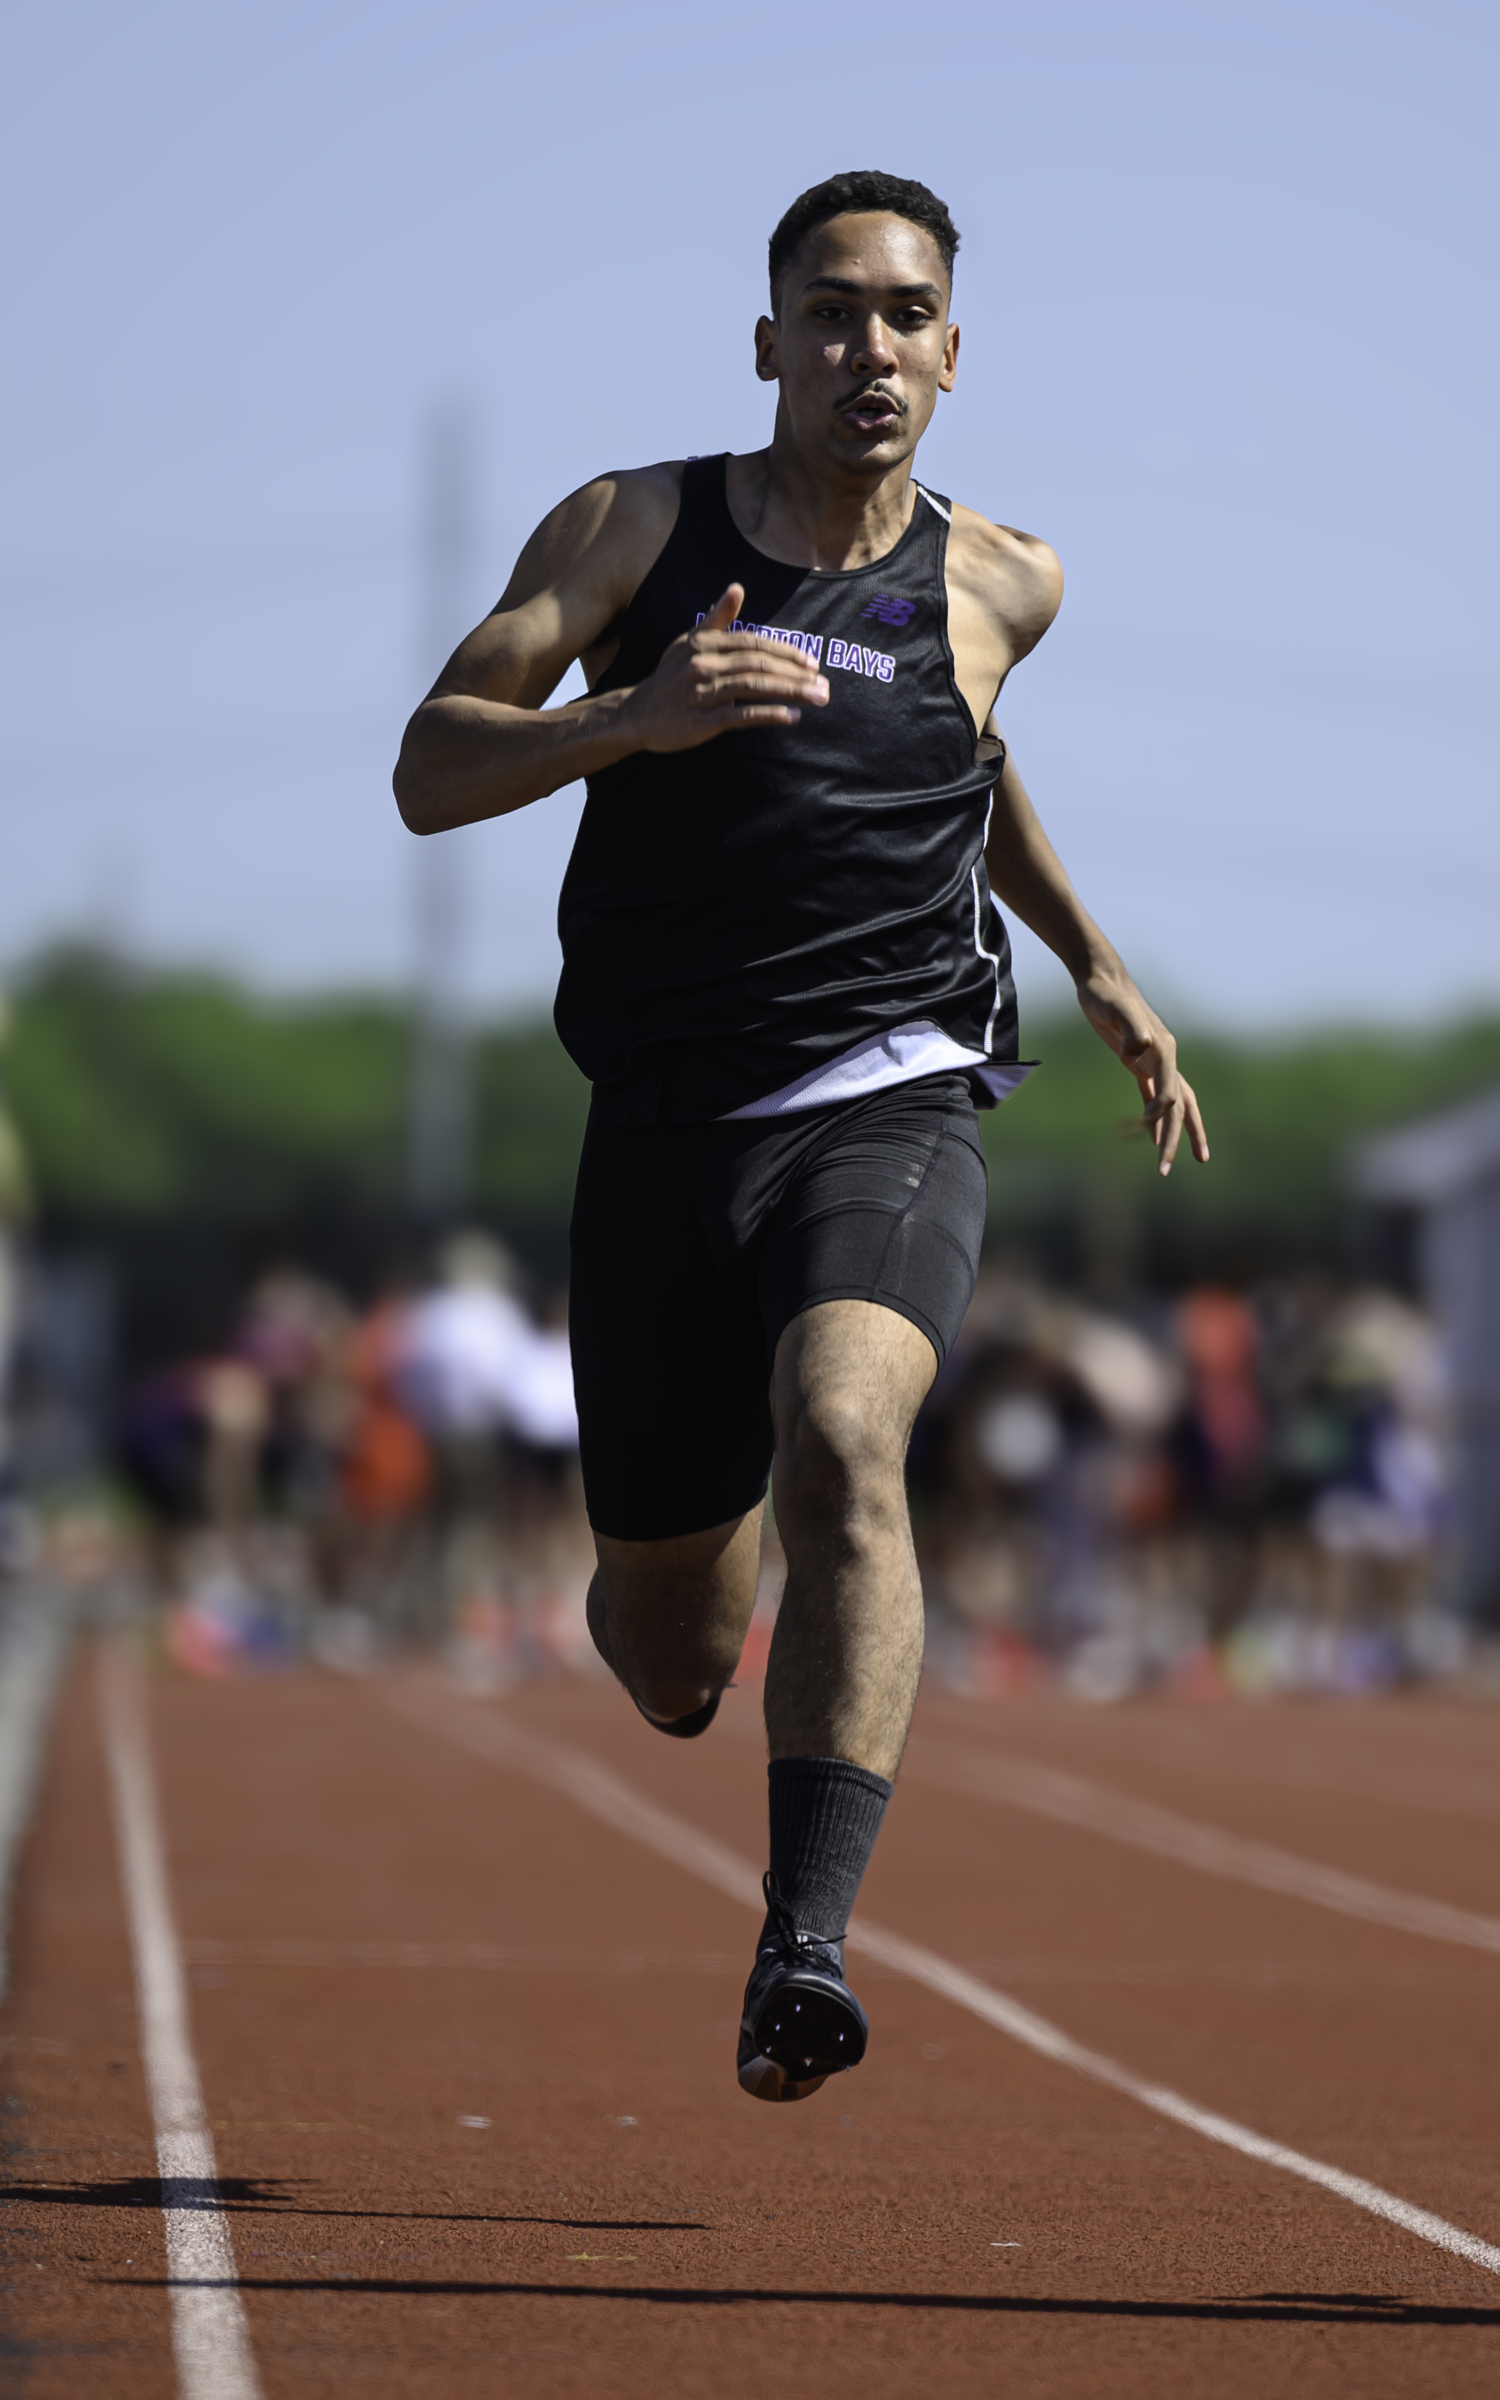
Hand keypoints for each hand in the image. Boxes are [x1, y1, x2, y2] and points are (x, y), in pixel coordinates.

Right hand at [621, 584, 828, 753]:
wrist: (637, 714)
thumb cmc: (669, 677)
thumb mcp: (688, 642)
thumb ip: (716, 618)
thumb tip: (737, 587)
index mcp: (705, 644)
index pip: (754, 643)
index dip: (785, 651)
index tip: (812, 661)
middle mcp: (704, 665)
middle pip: (758, 664)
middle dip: (795, 674)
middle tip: (824, 684)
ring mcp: (702, 693)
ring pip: (754, 687)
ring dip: (790, 692)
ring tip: (817, 698)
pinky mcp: (701, 721)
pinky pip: (740, 717)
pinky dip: (768, 715)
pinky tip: (792, 716)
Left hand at [1076, 967, 1208, 1176]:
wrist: (1100, 979)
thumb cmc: (1106, 994)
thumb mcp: (1115, 1008)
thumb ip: (1131, 1028)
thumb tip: (1137, 1052)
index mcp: (1165, 1051)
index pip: (1171, 1094)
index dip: (1161, 1117)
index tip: (1145, 1132)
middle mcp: (1165, 1058)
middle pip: (1181, 1107)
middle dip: (1178, 1139)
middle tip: (1168, 1170)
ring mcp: (1154, 1061)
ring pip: (1172, 1105)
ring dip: (1174, 1133)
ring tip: (1173, 1162)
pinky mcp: (1139, 1062)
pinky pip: (1151, 1097)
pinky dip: (1152, 1119)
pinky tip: (1150, 1139)